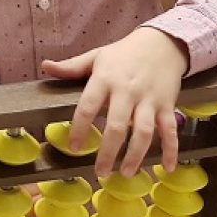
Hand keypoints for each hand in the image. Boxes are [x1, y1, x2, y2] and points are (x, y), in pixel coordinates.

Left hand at [42, 27, 188, 177]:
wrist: (163, 43)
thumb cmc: (124, 53)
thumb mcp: (96, 56)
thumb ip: (71, 67)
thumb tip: (45, 66)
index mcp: (105, 79)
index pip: (88, 106)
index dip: (79, 127)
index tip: (73, 147)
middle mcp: (127, 91)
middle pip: (117, 125)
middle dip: (108, 152)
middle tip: (100, 172)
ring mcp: (149, 100)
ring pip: (144, 131)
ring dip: (136, 155)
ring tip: (125, 173)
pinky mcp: (168, 105)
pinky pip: (170, 130)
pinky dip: (171, 149)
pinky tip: (167, 168)